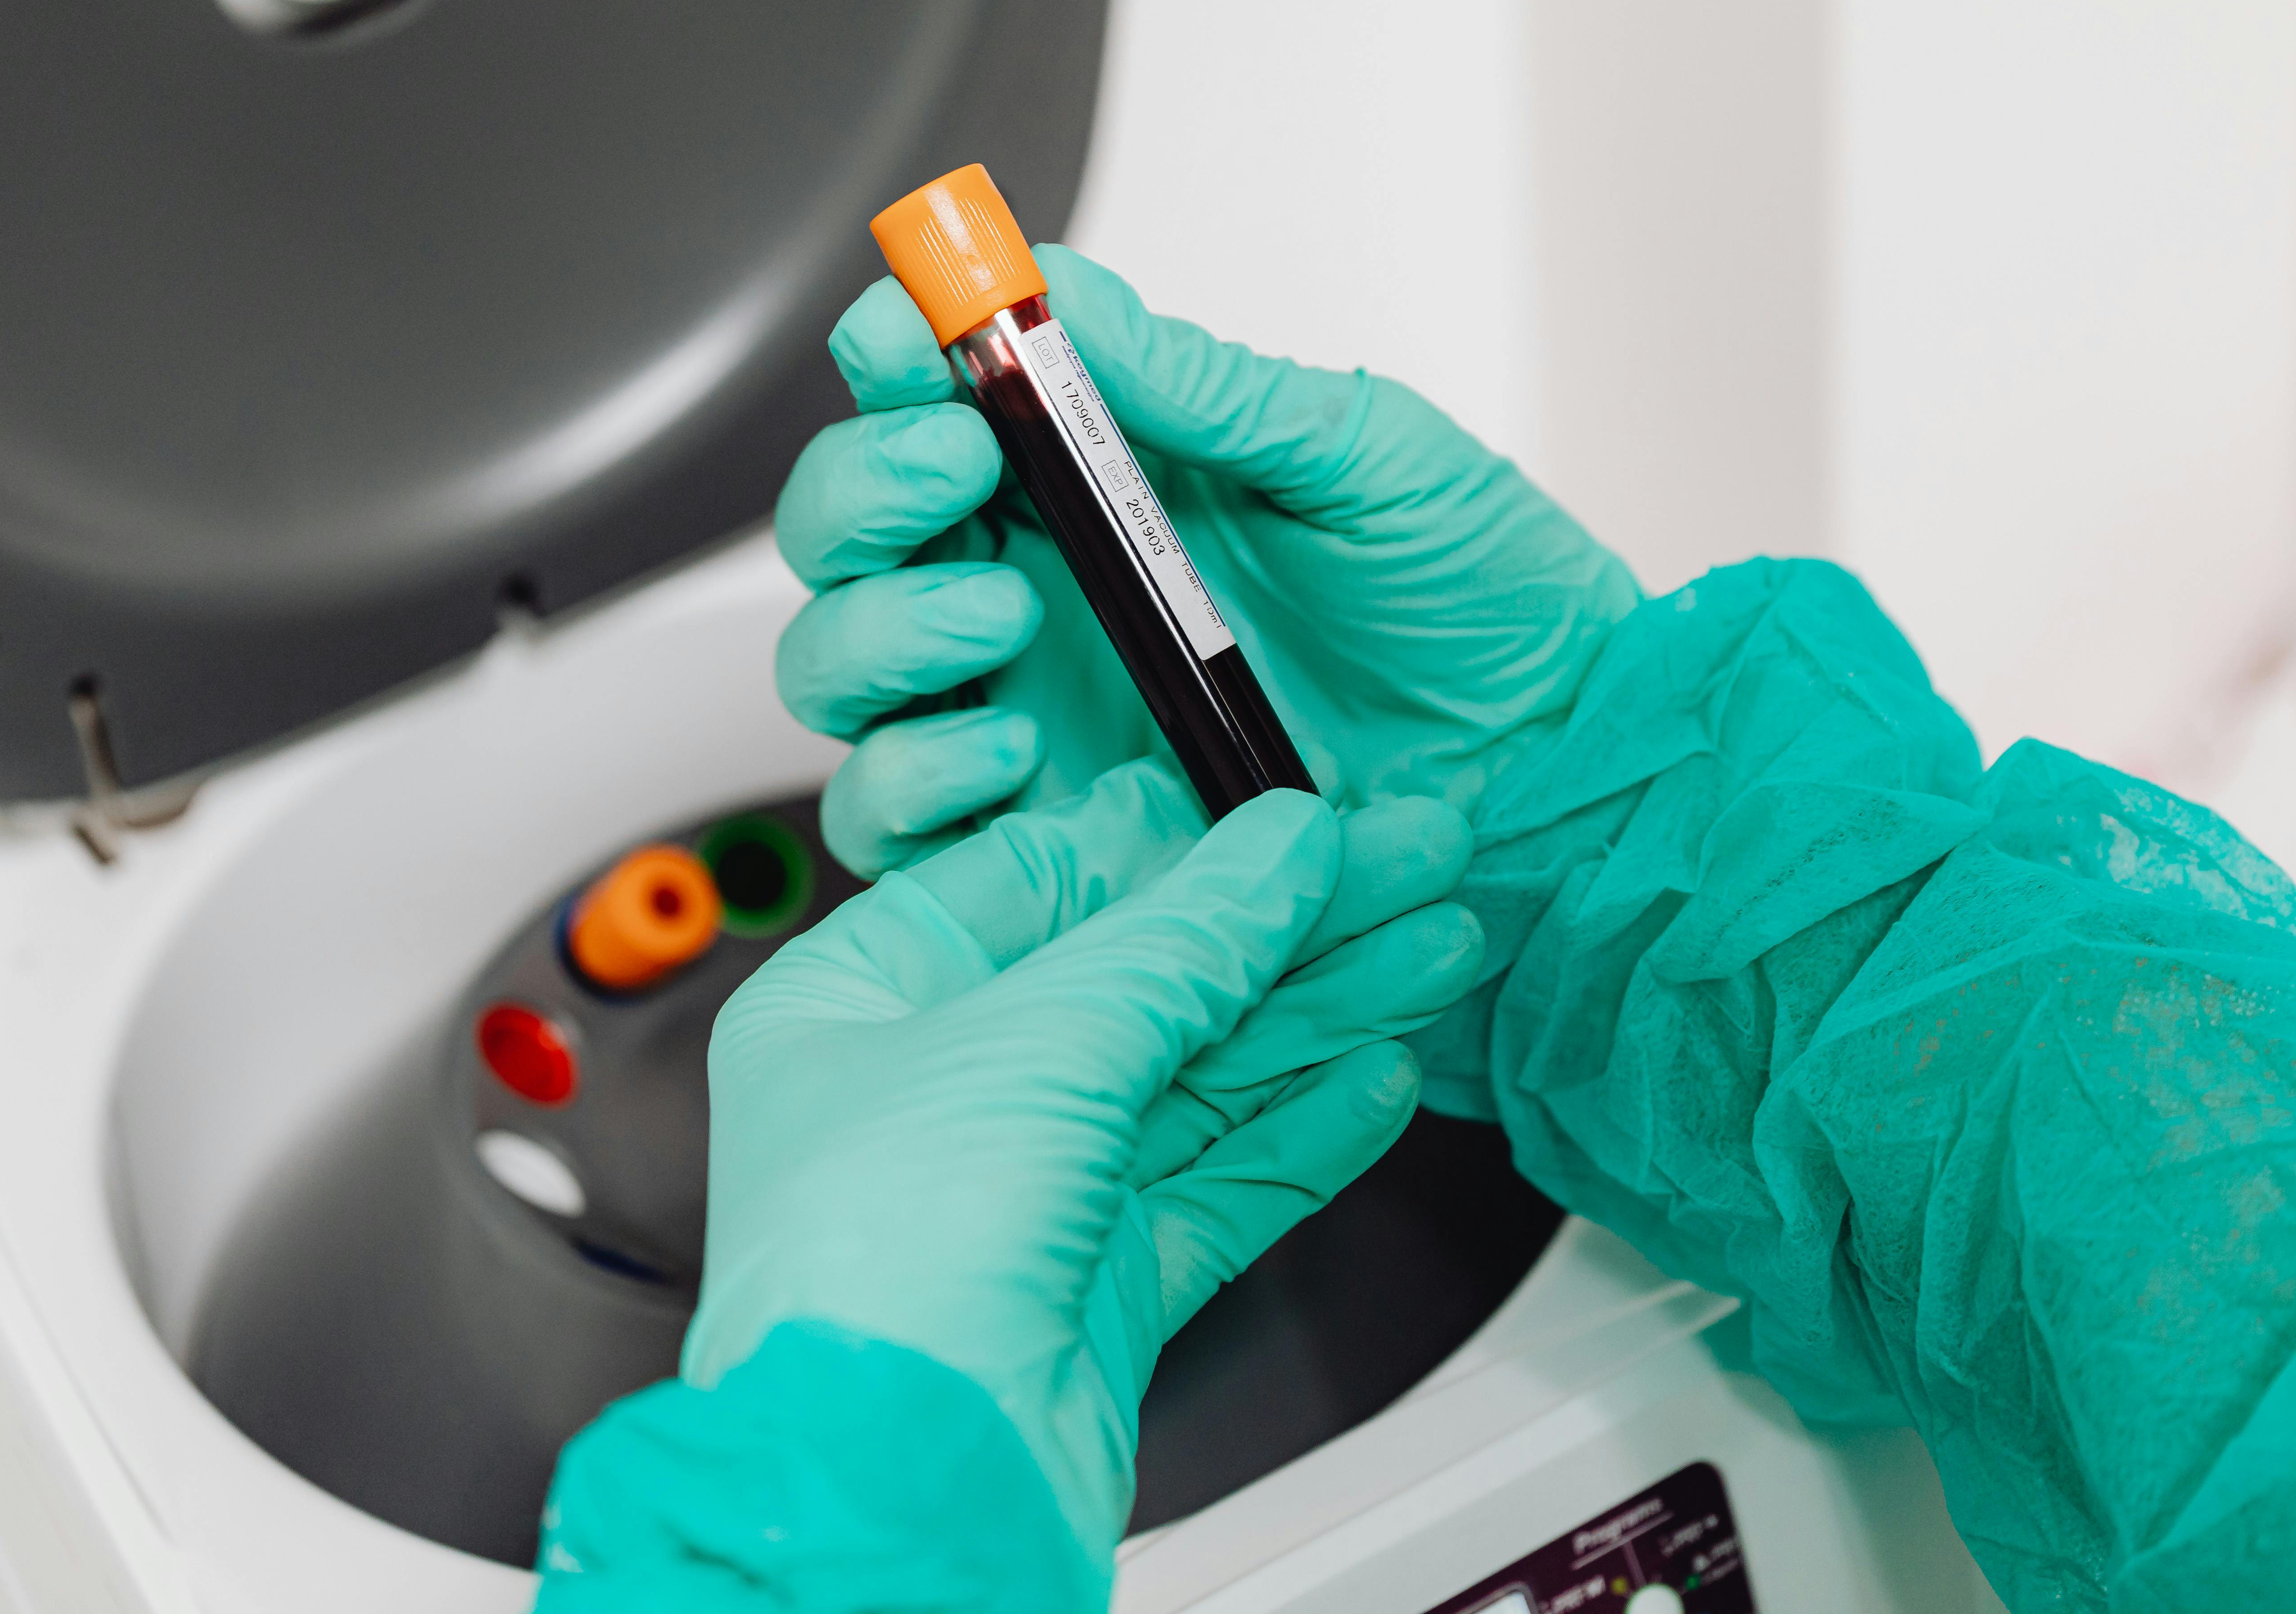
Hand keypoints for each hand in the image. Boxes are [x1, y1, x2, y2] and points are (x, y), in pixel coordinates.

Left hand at [679, 762, 1483, 1563]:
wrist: (897, 1487)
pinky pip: (1219, 1185)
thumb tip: (1278, 848)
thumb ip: (1181, 940)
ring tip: (1433, 949)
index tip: (1285, 809)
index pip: (1038, 883)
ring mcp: (1021, 1192)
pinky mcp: (1095, 1286)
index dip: (1174, 841)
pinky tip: (1378, 1076)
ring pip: (1200, 1078)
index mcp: (862, 1002)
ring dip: (1324, 1009)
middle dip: (1289, 924)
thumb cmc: (879, 1270)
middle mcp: (937, 1092)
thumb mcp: (1042, 1038)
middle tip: (1407, 863)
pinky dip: (1303, 1131)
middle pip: (1144, 978)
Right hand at [773, 246, 1639, 877]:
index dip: (894, 360)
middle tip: (957, 468)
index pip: (933, 403)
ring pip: (839, 673)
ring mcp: (1032, 719)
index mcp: (1100, 487)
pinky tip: (1013, 751)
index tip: (915, 340)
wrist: (1563, 767)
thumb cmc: (1485, 607)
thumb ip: (1201, 384)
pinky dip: (915, 778)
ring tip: (1002, 617)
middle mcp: (1042, 598)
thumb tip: (1064, 287)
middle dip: (863, 492)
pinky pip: (897, 824)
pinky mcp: (1050, 840)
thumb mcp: (1361, 458)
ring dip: (877, 633)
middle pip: (843, 538)